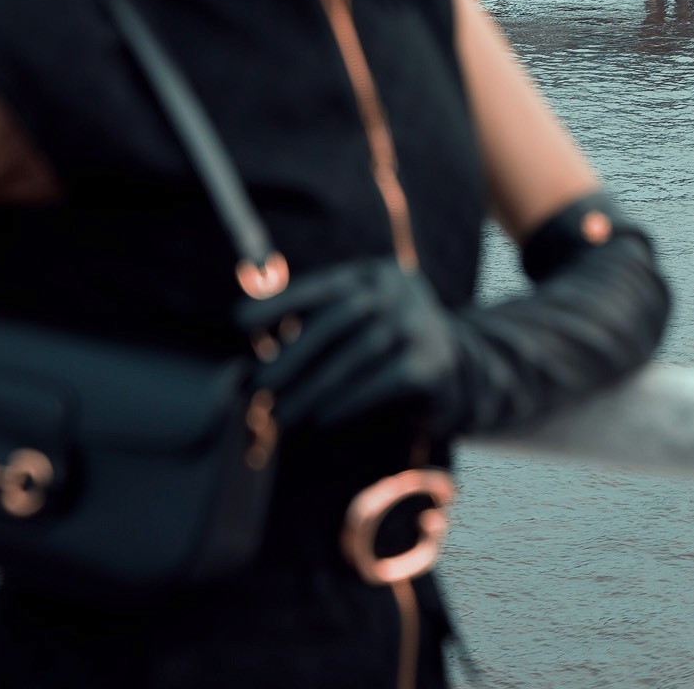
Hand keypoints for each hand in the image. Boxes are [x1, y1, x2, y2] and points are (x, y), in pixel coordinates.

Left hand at [255, 258, 464, 434]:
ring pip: (359, 353)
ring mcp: (420, 324)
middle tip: (257, 387)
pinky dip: (349, 401)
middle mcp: (399, 291)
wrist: (454, 369)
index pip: (323, 285)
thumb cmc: (385, 344)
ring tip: (281, 415)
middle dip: (293, 355)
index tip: (239, 320)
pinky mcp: (432, 364)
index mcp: (373, 273)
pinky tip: (322, 420)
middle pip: (340, 319)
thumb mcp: (359, 318)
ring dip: (314, 387)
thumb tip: (252, 341)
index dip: (280, 301)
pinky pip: (384, 382)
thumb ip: (316, 322)